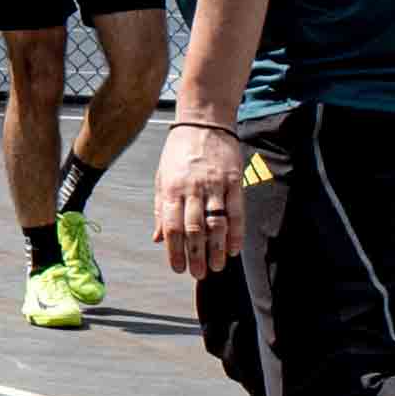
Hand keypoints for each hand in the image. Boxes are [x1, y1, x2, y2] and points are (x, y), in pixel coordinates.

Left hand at [148, 119, 248, 280]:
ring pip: (216, 223)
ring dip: (217, 248)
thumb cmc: (179, 150)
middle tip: (198, 274)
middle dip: (196, 255)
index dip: (174, 251)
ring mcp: (215, 184)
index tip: (178, 268)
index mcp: (171, 189)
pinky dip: (236, 232)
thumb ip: (161, 209)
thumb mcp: (161, 177)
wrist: (204, 121)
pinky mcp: (234, 180)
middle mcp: (192, 188)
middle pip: (194, 229)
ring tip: (217, 267)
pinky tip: (234, 248)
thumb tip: (157, 238)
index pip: (172, 227)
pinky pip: (236, 211)